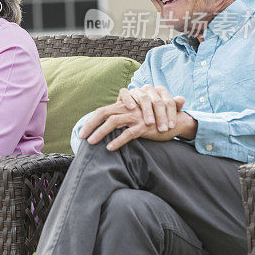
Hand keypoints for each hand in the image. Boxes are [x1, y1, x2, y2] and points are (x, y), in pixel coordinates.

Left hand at [79, 99, 195, 151]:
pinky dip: (118, 141)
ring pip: (113, 122)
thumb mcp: (133, 119)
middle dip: (90, 125)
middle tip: (81, 136)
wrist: (173, 121)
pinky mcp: (144, 126)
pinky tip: (110, 148)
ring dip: (100, 133)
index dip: (90, 120)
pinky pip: (128, 134)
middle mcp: (128, 109)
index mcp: (123, 106)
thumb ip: (120, 120)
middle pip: (103, 113)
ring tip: (91, 142)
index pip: (102, 111)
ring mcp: (136, 117)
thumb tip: (103, 130)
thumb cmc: (150, 121)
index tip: (81, 132)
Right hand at [117, 85, 184, 131]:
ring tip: (150, 123)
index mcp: (161, 91)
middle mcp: (149, 89)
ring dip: (147, 111)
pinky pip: (125, 93)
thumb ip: (174, 105)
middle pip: (157, 101)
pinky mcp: (124, 93)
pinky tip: (132, 108)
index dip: (171, 115)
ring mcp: (137, 90)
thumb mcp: (165, 111)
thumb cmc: (152, 113)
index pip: (169, 102)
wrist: (134, 111)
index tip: (171, 127)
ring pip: (143, 98)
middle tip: (162, 129)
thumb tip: (181, 99)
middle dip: (161, 116)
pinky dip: (128, 100)